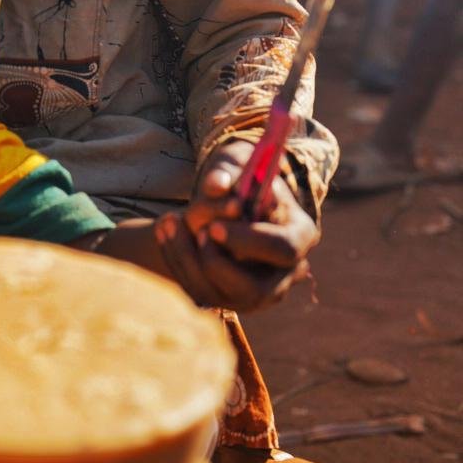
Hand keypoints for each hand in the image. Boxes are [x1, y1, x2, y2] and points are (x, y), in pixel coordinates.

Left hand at [155, 141, 318, 312]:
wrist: (227, 200)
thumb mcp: (236, 164)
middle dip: (216, 263)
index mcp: (300, 234)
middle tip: (198, 230)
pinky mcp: (228, 298)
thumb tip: (217, 183)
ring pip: (220, 295)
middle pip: (253, 289)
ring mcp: (257, 292)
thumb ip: (227, 171)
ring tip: (169, 219)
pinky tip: (164, 230)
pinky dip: (177, 263)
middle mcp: (284, 273)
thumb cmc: (239, 178)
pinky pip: (199, 293)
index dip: (248, 241)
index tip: (213, 227)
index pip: (283, 249)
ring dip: (187, 259)